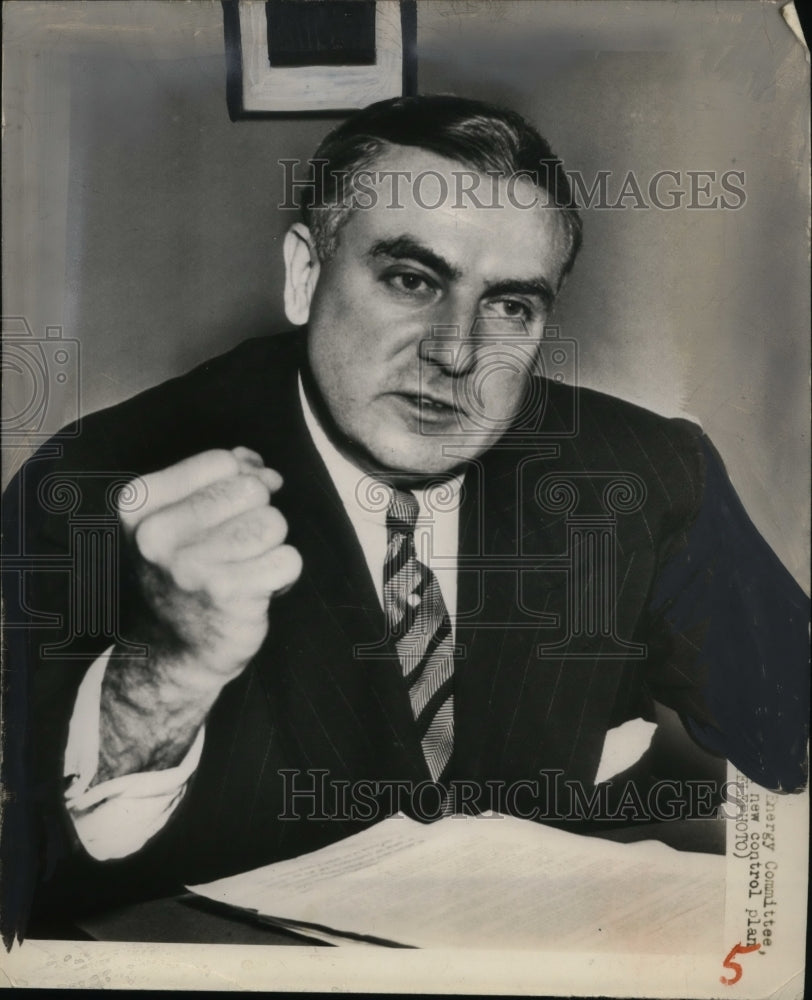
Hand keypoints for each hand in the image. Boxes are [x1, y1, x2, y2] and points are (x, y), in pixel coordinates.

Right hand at [118, 446, 301, 691]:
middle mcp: (157, 534)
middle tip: (235, 550)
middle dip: (257, 516)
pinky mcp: (227, 594)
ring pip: (273, 523)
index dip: (241, 481)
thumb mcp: (182, 518)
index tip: (229, 514)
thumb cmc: (185, 576)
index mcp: (140, 504)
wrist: (170, 654)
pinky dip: (283, 575)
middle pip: (252, 490)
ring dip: (271, 546)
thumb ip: (220, 478)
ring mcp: (190, 566)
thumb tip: (257, 464)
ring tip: (245, 569)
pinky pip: (288, 559)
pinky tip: (257, 590)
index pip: (222, 462)